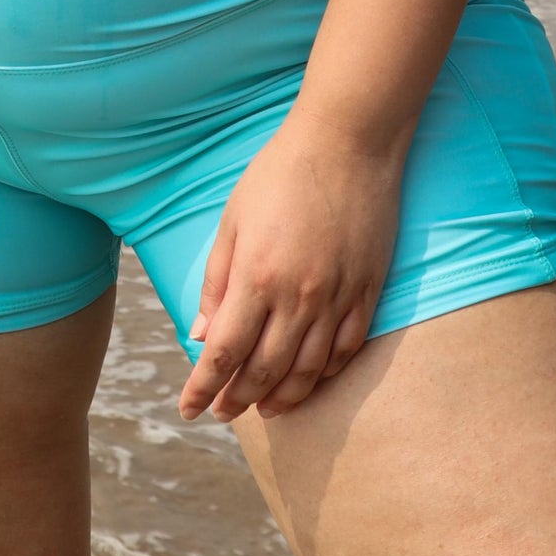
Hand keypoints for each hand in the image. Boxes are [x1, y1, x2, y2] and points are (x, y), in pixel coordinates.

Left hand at [178, 113, 402, 424]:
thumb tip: (201, 335)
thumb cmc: (280, 173)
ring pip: (308, 370)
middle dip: (238, 400)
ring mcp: (337, 297)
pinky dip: (326, 374)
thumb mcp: (233, 221)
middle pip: (264, 371)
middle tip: (222, 413)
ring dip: (282, 398)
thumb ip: (217, 282)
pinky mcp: (367, 290)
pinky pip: (347, 349)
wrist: (349, 142)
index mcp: (255, 278)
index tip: (188, 409)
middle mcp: (297, 297)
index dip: (203, 388)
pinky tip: (309, 381)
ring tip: (264, 410)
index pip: (223, 354)